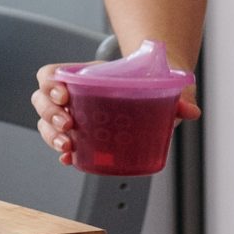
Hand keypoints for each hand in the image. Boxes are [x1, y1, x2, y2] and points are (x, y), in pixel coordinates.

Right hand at [31, 61, 199, 164]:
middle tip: (68, 124)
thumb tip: (192, 112)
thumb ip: (176, 96)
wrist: (152, 89)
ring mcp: (74, 114)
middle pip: (41, 100)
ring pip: (45, 123)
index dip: (49, 84)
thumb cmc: (148, 82)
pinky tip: (69, 159)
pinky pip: (60, 143)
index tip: (64, 95)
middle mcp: (73, 94)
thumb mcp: (161, 83)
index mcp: (84, 75)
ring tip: (68, 145)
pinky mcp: (81, 135)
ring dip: (51, 135)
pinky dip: (62, 152)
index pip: (50, 74)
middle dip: (49, 114)